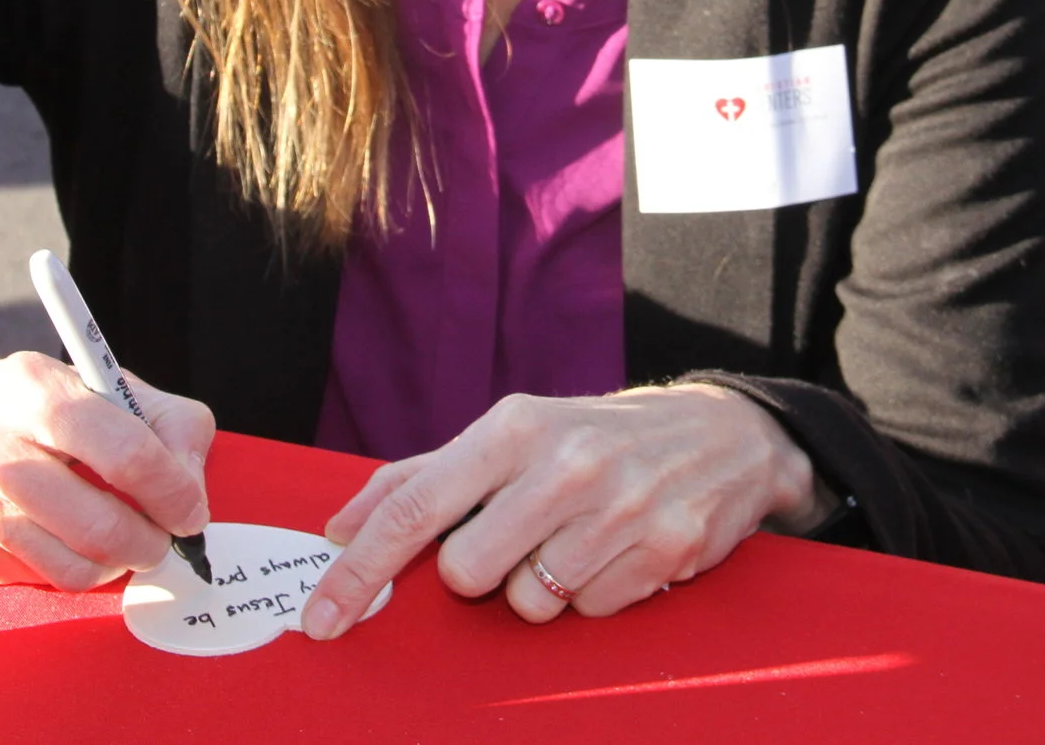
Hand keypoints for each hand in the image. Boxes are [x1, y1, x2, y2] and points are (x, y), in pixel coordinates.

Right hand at [0, 328, 213, 590]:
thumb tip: (191, 486)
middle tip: (159, 537)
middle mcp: (1, 451)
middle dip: (150, 544)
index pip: (128, 454)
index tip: (188, 509)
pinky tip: (55, 533)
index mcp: (41, 394)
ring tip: (113, 538)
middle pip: (104, 528)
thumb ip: (159, 420)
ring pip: (74, 569)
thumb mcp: (86, 379)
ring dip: (112, 563)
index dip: (174, 492)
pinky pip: (36, 579)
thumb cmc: (14, 400)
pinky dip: (62, 564)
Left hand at [305, 383, 826, 637]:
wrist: (723, 434)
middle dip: (482, 572)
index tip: (321, 617)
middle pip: (469, 573)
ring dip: (542, 586)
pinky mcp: (667, 549)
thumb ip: (423, 475)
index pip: (415, 506)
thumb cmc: (594, 437)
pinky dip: (595, 594)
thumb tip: (341, 525)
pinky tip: (616, 552)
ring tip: (574, 542)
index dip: (361, 570)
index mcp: (513, 427)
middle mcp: (564, 464)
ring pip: (530, 604)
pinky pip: (591, 613)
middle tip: (518, 538)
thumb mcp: (512, 433)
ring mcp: (620, 508)